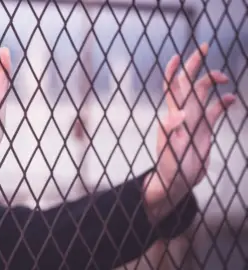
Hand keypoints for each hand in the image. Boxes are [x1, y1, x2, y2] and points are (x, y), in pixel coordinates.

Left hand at [148, 43, 235, 202]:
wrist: (177, 182)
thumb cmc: (170, 168)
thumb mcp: (170, 152)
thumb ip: (171, 133)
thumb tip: (175, 114)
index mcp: (174, 116)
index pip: (171, 88)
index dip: (173, 71)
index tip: (178, 55)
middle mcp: (184, 114)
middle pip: (190, 83)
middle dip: (195, 64)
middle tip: (205, 46)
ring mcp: (195, 120)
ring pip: (204, 93)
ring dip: (213, 81)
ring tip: (224, 78)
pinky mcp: (204, 129)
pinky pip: (215, 110)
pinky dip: (224, 102)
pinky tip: (232, 100)